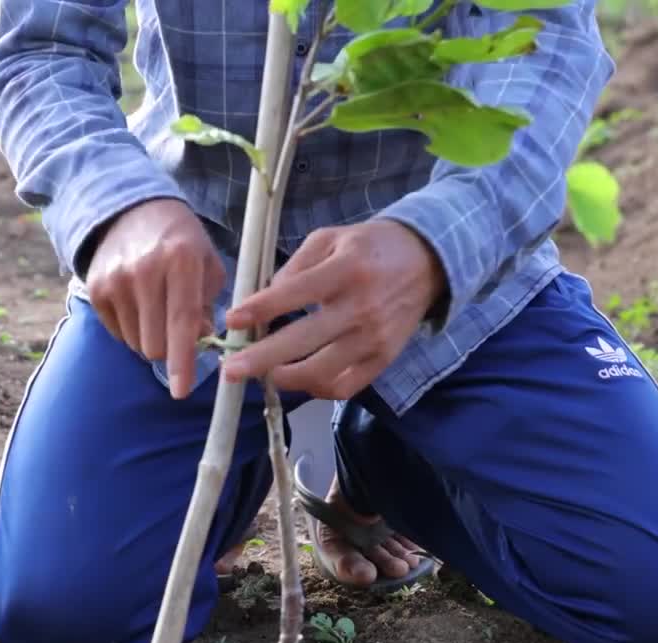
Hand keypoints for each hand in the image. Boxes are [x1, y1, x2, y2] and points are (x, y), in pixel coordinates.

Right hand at [86, 198, 224, 398]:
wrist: (131, 209)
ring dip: (151, 339)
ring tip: (156, 309)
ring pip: (136, 343)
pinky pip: (118, 333)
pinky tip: (138, 304)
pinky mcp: (95, 289)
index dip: (183, 360)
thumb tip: (201, 342)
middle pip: (156, 344)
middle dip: (171, 350)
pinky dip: (132, 329)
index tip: (181, 391)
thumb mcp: (207, 263)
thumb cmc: (180, 241)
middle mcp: (144, 270)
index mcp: (181, 260)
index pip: (182, 321)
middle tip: (178, 332)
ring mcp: (115, 280)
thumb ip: (209, 305)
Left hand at [220, 219, 445, 399]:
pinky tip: (299, 378)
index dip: (260, 309)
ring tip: (264, 373)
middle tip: (230, 371)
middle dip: (261, 359)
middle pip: (303, 341)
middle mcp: (360, 307)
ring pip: (321, 372)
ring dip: (285, 378)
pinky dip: (316, 388)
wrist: (427, 262)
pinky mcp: (383, 359)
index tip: (233, 321)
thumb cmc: (368, 248)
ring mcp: (374, 338)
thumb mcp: (330, 239)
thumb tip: (262, 300)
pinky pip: (344, 387)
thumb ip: (294, 266)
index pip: (295, 293)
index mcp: (345, 270)